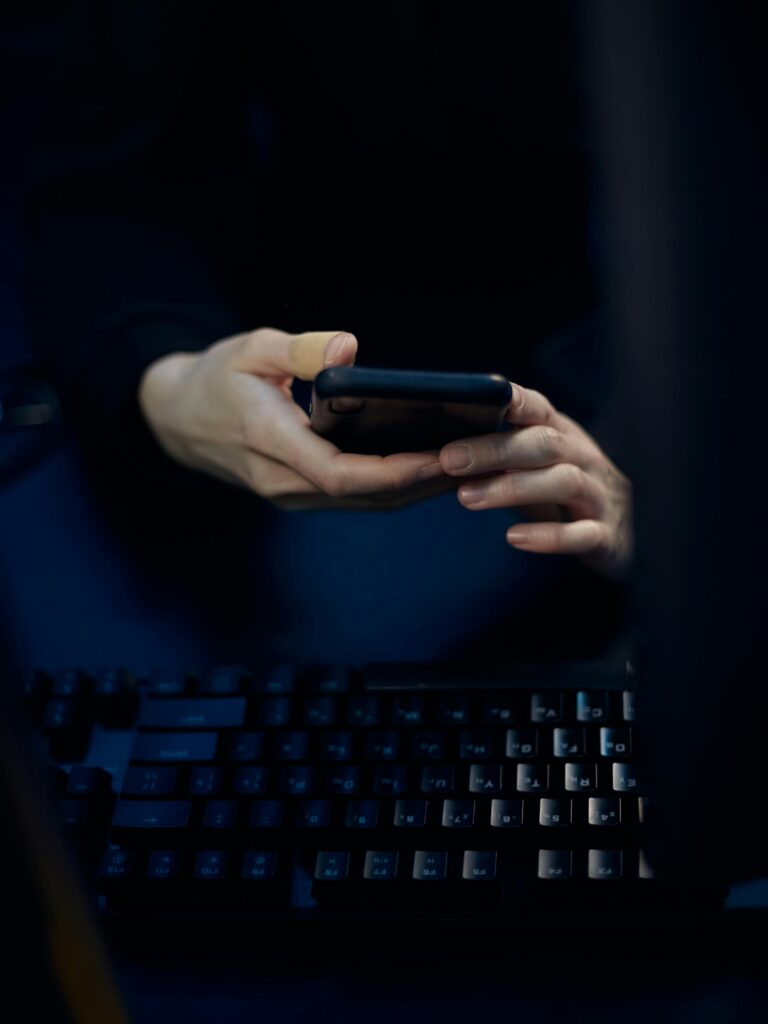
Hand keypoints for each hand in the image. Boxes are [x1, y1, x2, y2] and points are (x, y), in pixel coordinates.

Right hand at [138, 327, 447, 507]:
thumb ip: (298, 349)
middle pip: (364, 495)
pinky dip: (395, 487)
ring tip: (467, 464)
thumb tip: (349, 350)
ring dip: (415, 489)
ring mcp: (290, 495)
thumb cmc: (216, 377)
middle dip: (422, 481)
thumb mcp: (249, 348)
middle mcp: (282, 481)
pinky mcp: (298, 495)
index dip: (393, 471)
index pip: (339, 473)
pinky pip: (354, 498)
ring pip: (364, 502)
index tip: (440, 457)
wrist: (178, 419)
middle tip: (476, 459)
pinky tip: (429, 467)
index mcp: (269, 442)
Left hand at [438, 385, 631, 577]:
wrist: (630, 534)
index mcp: (564, 435)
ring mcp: (600, 496)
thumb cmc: (566, 494)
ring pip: (563, 482)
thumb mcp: (538, 466)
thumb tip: (438, 453)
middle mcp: (584, 459)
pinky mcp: (607, 536)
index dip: (513, 401)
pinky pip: (582, 533)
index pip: (539, 409)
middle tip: (450, 460)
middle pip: (544, 444)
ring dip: (513, 488)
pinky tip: (514, 538)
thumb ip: (499, 456)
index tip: (477, 398)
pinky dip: (548, 536)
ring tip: (467, 498)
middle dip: (495, 449)